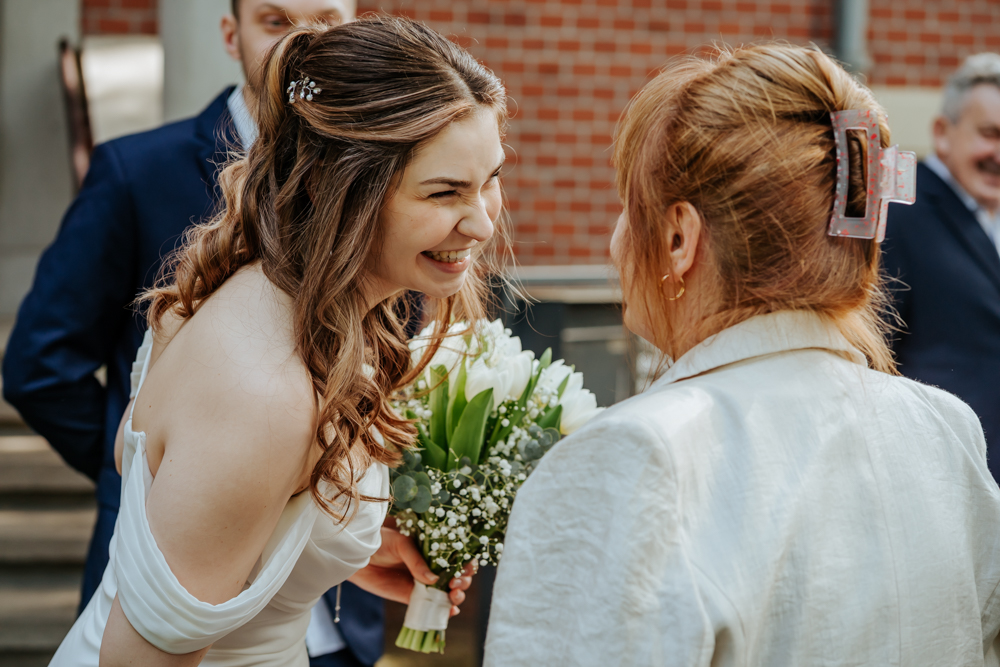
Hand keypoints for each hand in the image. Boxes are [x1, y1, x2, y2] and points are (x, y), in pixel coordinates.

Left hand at [348, 524, 474, 615]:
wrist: (359, 555)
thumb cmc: (381, 541)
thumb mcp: (401, 543)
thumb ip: (417, 560)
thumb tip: (432, 580)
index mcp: (436, 550)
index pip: (459, 558)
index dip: (467, 564)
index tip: (465, 569)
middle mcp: (434, 567)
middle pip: (458, 577)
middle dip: (463, 582)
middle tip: (456, 584)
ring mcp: (424, 584)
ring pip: (448, 594)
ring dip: (457, 597)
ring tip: (454, 597)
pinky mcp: (412, 597)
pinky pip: (431, 607)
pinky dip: (443, 612)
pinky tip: (449, 612)